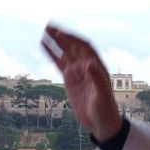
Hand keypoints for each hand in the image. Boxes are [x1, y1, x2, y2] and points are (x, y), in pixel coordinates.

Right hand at [41, 24, 122, 141]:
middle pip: (73, 46)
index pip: (84, 47)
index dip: (73, 39)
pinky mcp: (70, 80)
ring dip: (56, 42)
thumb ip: (96, 78)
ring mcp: (77, 72)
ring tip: (45, 31)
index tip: (61, 33)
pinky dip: (52, 54)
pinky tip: (44, 46)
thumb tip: (89, 63)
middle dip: (62, 36)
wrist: (102, 123)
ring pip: (65, 53)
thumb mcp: (102, 94)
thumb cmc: (106, 109)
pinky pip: (59, 63)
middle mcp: (86, 66)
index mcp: (96, 66)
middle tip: (49, 26)